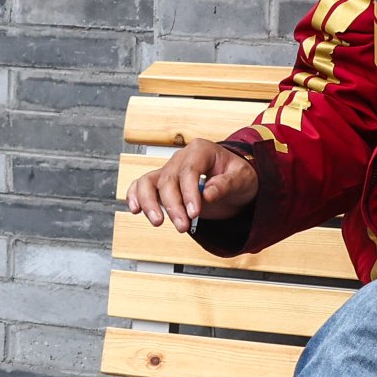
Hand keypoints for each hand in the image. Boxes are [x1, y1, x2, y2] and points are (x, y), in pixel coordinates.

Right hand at [125, 139, 259, 232]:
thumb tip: (207, 194)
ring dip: (149, 203)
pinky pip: (142, 186)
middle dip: (173, 206)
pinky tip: (135, 209)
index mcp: (200, 150)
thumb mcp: (241, 178)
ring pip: (148, 182)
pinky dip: (135, 196)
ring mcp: (169, 170)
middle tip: (183, 226)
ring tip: (157, 221)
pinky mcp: (162, 184)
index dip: (189, 192)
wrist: (233, 183)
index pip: (189, 170)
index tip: (194, 212)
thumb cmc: (238, 176)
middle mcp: (181, 158)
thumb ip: (225, 184)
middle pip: (168, 179)